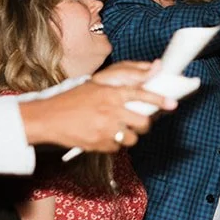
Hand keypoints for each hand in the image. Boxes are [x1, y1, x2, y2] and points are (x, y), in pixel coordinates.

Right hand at [18, 63, 173, 152]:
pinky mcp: (100, 144)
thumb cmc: (71, 100)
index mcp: (109, 92)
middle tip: (136, 123)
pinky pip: (117, 148)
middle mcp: (110, 110)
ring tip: (115, 130)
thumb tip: (151, 71)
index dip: (158, 99)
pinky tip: (101, 136)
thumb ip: (121, 81)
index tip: (172, 104)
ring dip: (127, 137)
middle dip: (143, 125)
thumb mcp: (94, 85)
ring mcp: (105, 128)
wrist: (47, 118)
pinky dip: (112, 144)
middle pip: (143, 122)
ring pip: (132, 138)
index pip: (140, 94)